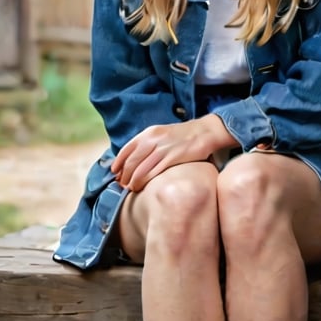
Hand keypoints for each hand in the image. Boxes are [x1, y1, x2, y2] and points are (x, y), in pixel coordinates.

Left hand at [112, 114, 238, 191]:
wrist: (205, 132)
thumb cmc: (183, 136)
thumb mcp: (162, 135)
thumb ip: (148, 144)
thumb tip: (134, 160)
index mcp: (148, 133)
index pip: (126, 150)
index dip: (118, 163)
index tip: (115, 173)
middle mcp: (153, 139)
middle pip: (131, 162)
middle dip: (124, 176)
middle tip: (123, 186)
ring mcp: (162, 148)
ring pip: (139, 169)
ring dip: (132, 182)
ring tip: (132, 189)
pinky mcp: (173, 158)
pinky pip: (153, 172)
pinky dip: (144, 182)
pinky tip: (142, 187)